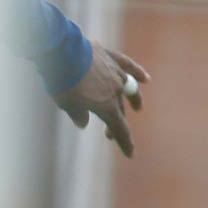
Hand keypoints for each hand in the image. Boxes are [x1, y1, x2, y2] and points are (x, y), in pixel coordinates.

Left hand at [53, 42, 148, 157]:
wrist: (62, 53)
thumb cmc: (62, 81)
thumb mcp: (66, 104)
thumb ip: (77, 115)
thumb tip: (83, 123)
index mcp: (106, 106)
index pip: (120, 129)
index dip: (125, 143)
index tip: (130, 154)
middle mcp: (116, 91)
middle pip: (120, 110)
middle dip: (115, 123)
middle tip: (107, 133)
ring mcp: (115, 73)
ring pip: (128, 88)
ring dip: (133, 99)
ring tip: (137, 107)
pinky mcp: (110, 57)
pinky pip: (127, 65)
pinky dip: (137, 72)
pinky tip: (145, 79)